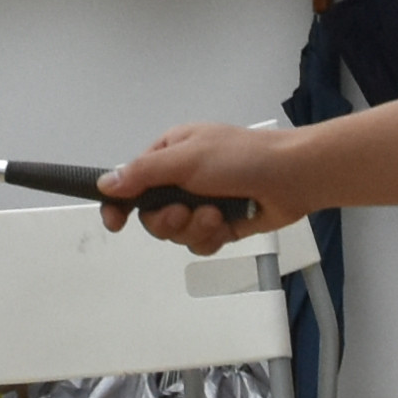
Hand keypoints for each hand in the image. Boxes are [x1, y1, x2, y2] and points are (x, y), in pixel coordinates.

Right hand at [95, 124, 304, 251]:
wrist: (292, 177)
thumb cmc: (241, 158)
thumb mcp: (186, 159)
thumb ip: (143, 174)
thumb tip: (105, 184)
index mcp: (169, 154)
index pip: (131, 182)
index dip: (119, 204)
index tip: (115, 223)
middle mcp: (182, 179)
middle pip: (151, 215)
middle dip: (169, 219)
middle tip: (186, 212)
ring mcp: (201, 203)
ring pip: (175, 233)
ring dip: (194, 228)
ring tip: (217, 215)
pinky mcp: (220, 225)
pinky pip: (199, 243)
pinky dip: (210, 237)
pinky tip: (226, 224)